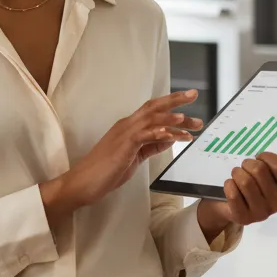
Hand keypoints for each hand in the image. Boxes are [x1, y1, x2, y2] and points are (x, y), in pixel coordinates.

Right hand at [40, 90, 202, 226]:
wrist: (83, 182)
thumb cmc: (106, 171)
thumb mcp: (135, 158)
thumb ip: (151, 146)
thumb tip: (170, 138)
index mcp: (129, 127)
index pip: (152, 110)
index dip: (170, 103)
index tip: (189, 102)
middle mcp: (126, 125)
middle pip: (153, 107)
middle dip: (175, 100)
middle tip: (194, 94)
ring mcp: (124, 134)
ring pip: (150, 119)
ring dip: (172, 118)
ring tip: (189, 119)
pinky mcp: (123, 146)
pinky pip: (142, 136)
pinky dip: (157, 133)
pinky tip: (170, 134)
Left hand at [198, 141, 276, 237]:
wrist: (229, 203)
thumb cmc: (254, 182)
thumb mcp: (271, 169)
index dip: (266, 156)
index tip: (259, 157)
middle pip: (259, 170)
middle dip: (247, 163)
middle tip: (244, 166)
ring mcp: (261, 213)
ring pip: (245, 181)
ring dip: (236, 173)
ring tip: (236, 175)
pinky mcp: (244, 218)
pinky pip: (233, 194)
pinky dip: (229, 185)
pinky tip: (231, 186)